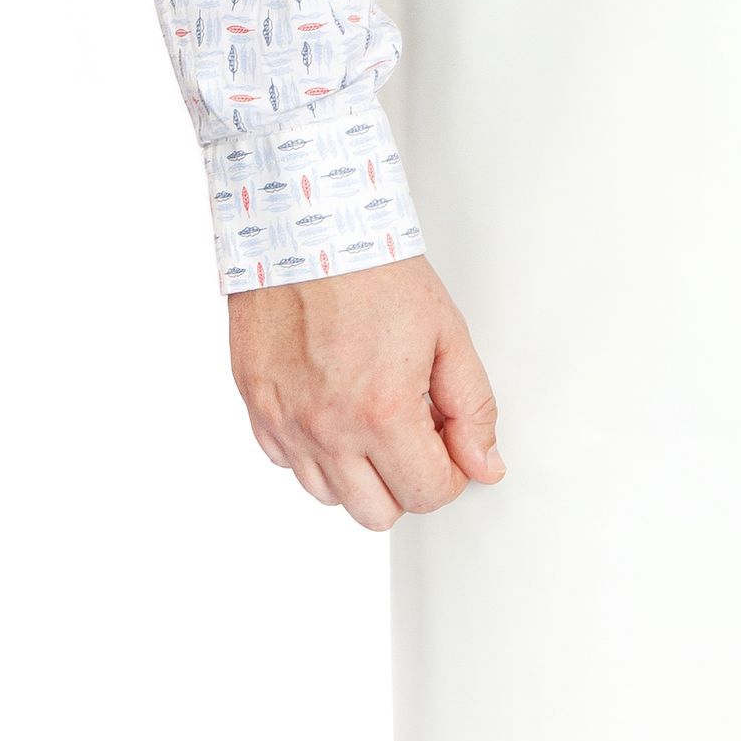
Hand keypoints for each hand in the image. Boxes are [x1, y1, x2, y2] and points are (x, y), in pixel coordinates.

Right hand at [227, 254, 505, 525]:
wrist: (307, 226)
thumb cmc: (375, 270)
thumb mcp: (448, 333)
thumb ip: (472, 408)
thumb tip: (484, 465)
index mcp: (382, 412)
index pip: (426, 494)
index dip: (450, 474)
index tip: (449, 442)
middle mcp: (326, 428)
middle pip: (376, 513)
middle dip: (405, 481)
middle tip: (413, 434)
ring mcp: (284, 421)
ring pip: (328, 495)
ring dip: (358, 471)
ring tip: (371, 416)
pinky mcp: (257, 406)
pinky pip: (288, 462)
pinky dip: (314, 449)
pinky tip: (333, 406)